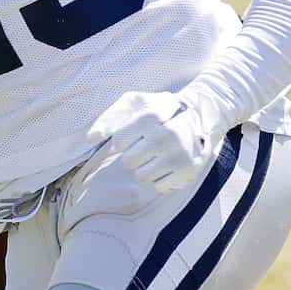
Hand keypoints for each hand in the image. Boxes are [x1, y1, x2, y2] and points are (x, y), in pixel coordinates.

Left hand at [89, 88, 222, 193]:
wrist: (199, 114)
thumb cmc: (158, 109)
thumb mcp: (134, 103)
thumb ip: (109, 118)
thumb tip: (91, 138)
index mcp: (152, 115)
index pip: (119, 141)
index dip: (122, 140)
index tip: (133, 134)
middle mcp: (168, 134)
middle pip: (129, 161)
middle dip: (133, 155)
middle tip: (145, 146)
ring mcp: (180, 153)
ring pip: (142, 177)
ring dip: (145, 168)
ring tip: (155, 155)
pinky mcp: (190, 169)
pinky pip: (159, 187)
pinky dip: (160, 178)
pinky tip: (167, 164)